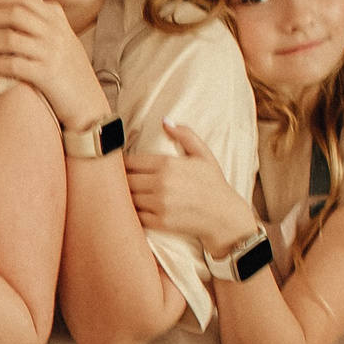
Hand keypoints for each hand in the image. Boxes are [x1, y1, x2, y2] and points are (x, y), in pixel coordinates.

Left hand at [0, 0, 115, 135]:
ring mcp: (52, 52)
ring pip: (9, 38)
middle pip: (14, 13)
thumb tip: (13, 11)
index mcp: (58, 19)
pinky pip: (12, 64)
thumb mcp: (63, 40)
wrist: (89, 103)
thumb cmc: (70, 73)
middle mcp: (56, 32)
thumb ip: (44, 23)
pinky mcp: (46, 74)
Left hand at [125, 121, 261, 252]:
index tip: (120, 166)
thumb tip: (166, 121)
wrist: (224, 216)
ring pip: (127, 197)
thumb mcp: (204, 155)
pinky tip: (136, 209)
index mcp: (168, 164)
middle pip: (125, 180)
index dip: (122, 164)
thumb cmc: (213, 184)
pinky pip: (135, 215)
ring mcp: (159, 204)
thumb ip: (185, 135)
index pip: (130, 161)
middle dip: (121, 180)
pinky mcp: (159, 222)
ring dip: (125, 196)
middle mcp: (161, 183)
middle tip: (119, 181)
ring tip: (125, 194)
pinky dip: (133, 212)